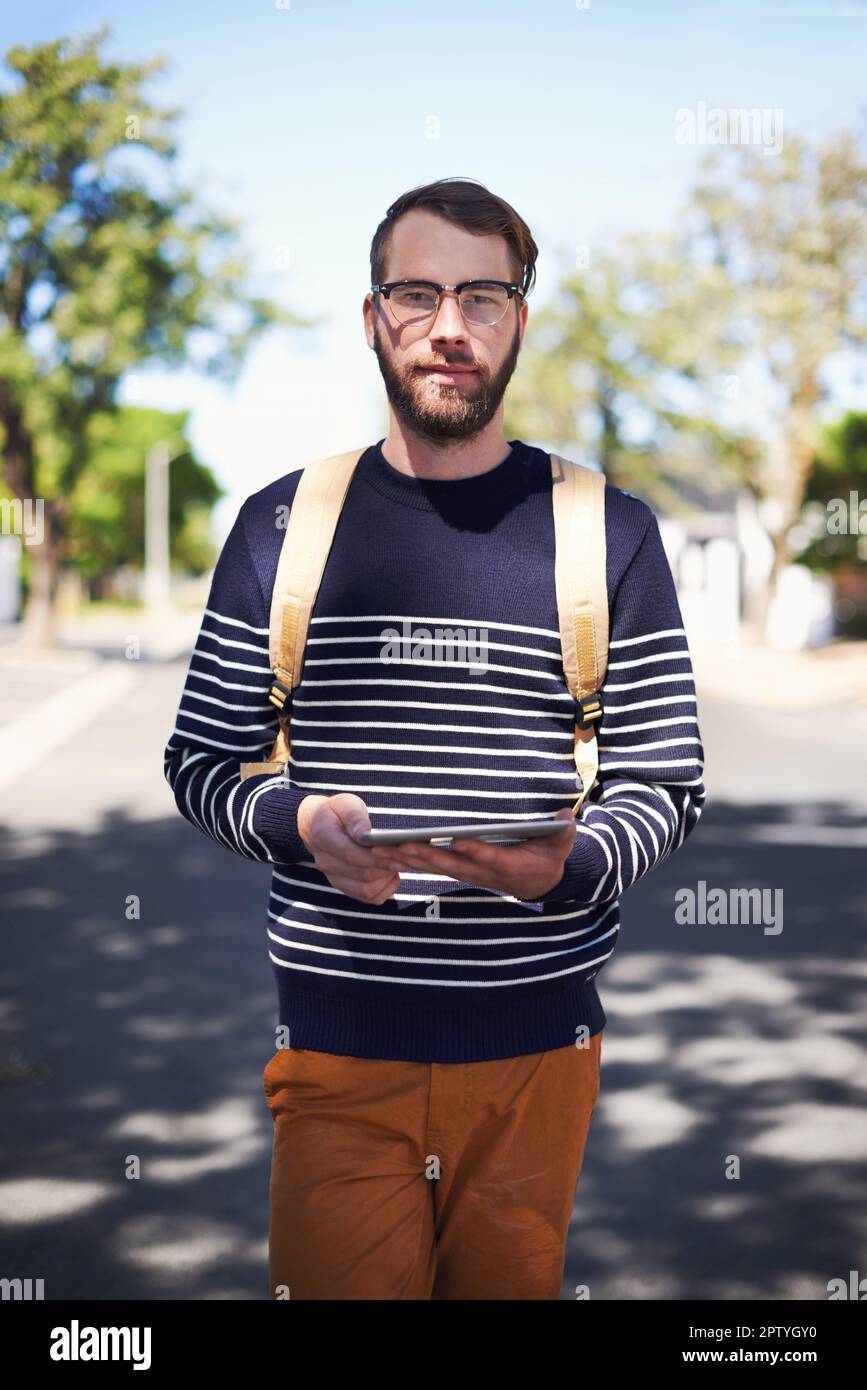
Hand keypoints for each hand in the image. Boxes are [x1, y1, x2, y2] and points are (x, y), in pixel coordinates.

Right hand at [296, 793, 408, 903]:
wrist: (321, 826)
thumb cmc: (338, 812)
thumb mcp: (346, 804)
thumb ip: (354, 817)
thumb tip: (364, 833)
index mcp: (323, 839)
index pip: (352, 854)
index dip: (376, 857)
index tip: (399, 853)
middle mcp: (326, 863)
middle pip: (362, 874)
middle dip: (387, 867)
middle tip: (408, 858)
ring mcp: (334, 878)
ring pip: (366, 890)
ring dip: (387, 879)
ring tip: (398, 863)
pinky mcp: (345, 888)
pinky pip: (369, 897)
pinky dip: (385, 889)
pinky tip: (392, 874)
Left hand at [366, 807, 576, 900]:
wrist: (540, 883)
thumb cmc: (548, 857)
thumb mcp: (561, 845)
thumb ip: (563, 832)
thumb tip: (567, 817)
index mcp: (509, 864)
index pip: (490, 856)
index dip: (475, 850)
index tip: (458, 841)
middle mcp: (485, 872)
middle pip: (451, 863)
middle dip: (424, 854)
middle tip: (399, 845)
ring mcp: (470, 873)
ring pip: (436, 866)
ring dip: (408, 858)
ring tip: (381, 849)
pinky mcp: (460, 870)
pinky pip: (433, 867)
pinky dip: (411, 861)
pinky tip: (390, 853)